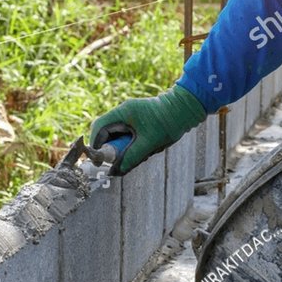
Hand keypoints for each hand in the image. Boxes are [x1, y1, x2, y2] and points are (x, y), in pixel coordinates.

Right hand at [90, 85, 206, 174]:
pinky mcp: (137, 119)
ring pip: (116, 134)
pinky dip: (129, 144)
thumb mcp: (148, 144)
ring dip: (121, 147)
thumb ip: (131, 158)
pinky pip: (126, 134)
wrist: (185, 109)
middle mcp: (123, 111)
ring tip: (137, 155)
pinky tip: (143, 150)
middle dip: (109, 148)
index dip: (96, 145)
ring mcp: (130, 114)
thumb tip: (115, 172)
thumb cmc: (168, 123)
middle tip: (116, 163)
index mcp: (122, 112)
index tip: (98, 161)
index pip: (99, 128)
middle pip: (106, 132)